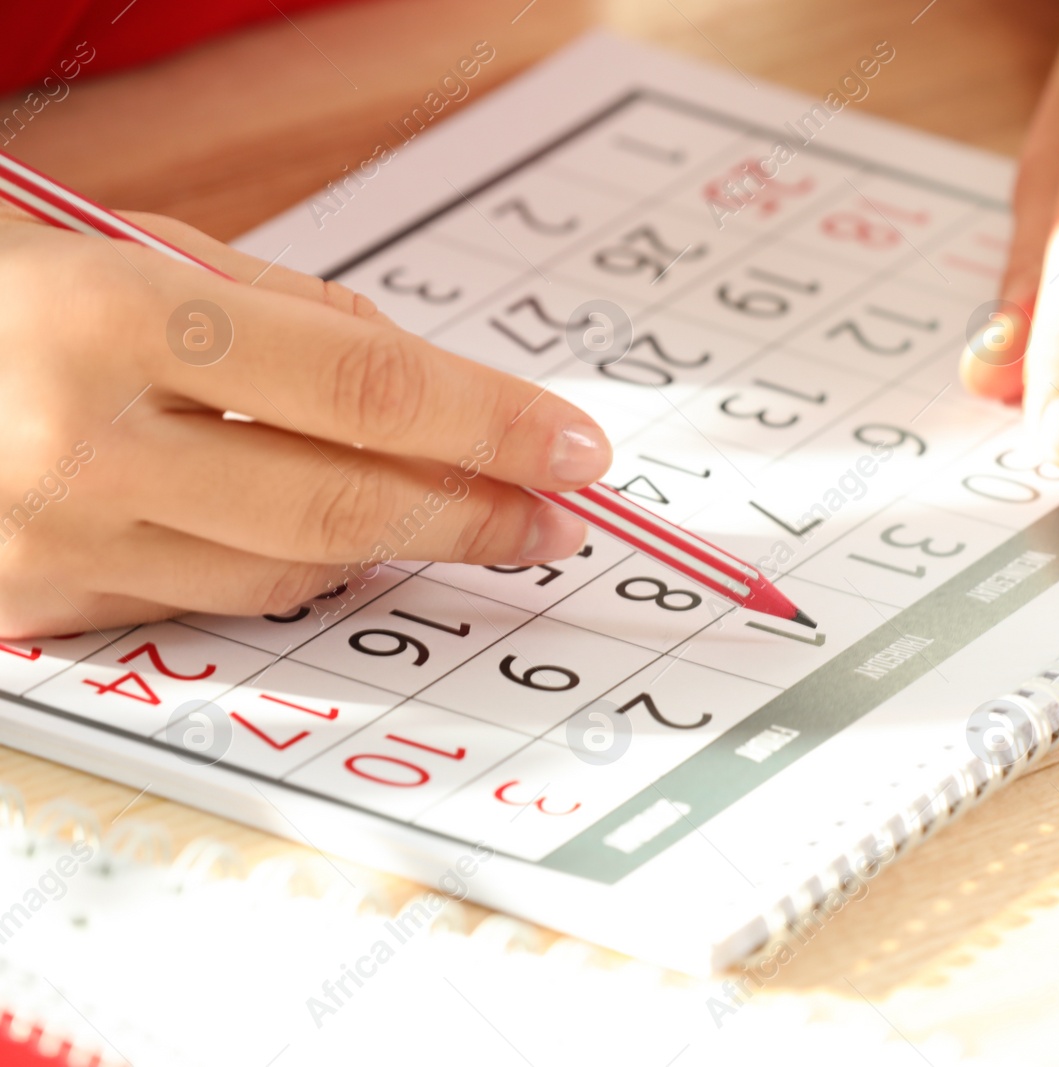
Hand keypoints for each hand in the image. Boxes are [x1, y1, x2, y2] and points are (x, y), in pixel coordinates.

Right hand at [0, 207, 608, 636]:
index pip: (366, 390)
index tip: (574, 446)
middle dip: (472, 514)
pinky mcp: (32, 606)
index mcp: (111, 320)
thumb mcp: (129, 246)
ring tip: (467, 522)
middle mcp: (80, 446)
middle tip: (551, 515)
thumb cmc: (2, 284)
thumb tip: (423, 383)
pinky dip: (286, 567)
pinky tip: (337, 537)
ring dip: (392, 547)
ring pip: (283, 572)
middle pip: (341, 505)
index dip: (491, 423)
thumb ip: (280, 311)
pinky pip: (203, 598)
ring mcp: (51, 544)